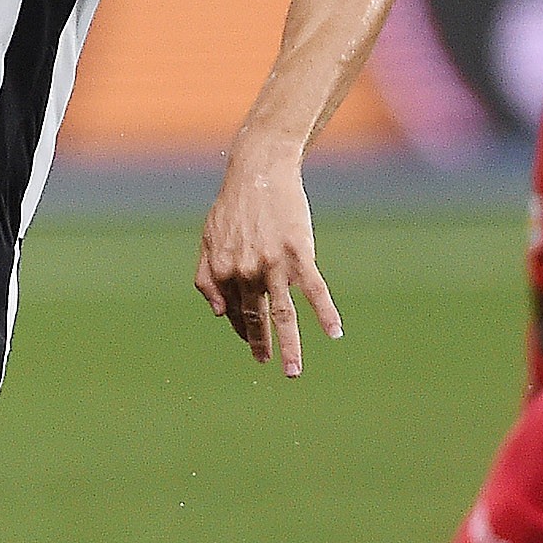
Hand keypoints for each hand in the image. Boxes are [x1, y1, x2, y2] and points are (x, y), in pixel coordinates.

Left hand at [196, 141, 342, 377]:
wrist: (260, 171)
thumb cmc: (234, 205)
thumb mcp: (209, 239)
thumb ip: (207, 277)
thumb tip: (219, 314)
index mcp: (223, 270)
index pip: (233, 311)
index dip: (241, 329)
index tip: (251, 341)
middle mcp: (246, 272)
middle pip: (255, 318)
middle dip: (260, 344)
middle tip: (265, 363)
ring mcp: (274, 265)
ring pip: (282, 314)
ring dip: (289, 346)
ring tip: (293, 371)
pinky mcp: (299, 254)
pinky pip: (314, 291)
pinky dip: (325, 312)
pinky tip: (334, 331)